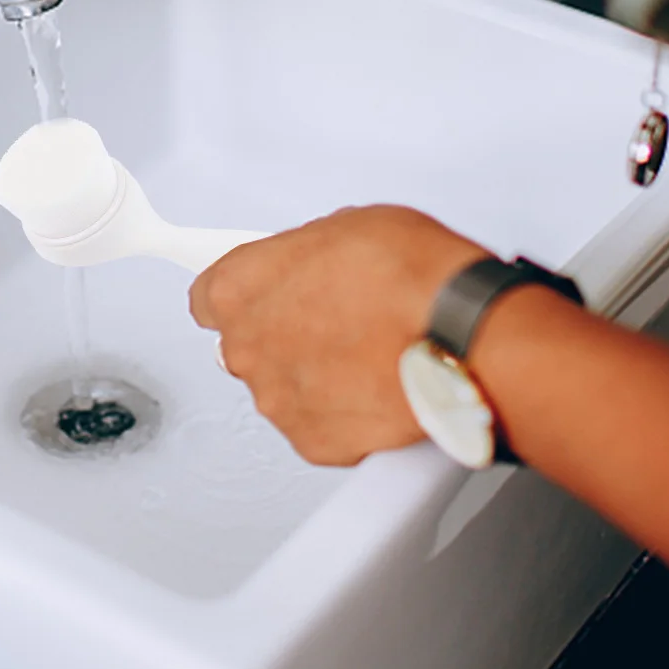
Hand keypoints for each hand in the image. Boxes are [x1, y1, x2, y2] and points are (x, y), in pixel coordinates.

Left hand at [188, 205, 490, 465]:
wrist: (460, 336)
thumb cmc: (411, 275)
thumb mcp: (349, 225)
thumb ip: (308, 254)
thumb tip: (317, 264)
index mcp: (241, 287)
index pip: (208, 295)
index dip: (243, 292)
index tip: (260, 291)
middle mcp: (248, 347)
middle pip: (247, 343)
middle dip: (283, 333)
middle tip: (334, 319)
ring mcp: (279, 400)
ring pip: (283, 386)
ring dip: (313, 374)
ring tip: (367, 353)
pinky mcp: (315, 442)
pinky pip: (317, 425)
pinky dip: (342, 412)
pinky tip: (376, 386)